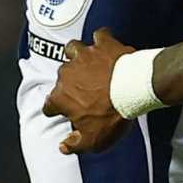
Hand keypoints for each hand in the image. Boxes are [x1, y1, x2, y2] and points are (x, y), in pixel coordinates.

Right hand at [43, 28, 134, 154]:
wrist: (133, 90)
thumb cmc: (112, 116)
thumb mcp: (93, 139)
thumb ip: (75, 144)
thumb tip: (63, 146)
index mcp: (60, 96)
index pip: (49, 105)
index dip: (56, 110)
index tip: (64, 112)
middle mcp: (66, 73)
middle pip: (62, 77)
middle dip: (70, 83)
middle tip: (84, 90)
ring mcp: (84, 56)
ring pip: (72, 50)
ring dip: (77, 55)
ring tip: (86, 62)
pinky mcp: (103, 44)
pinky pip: (100, 35)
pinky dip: (102, 39)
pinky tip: (106, 44)